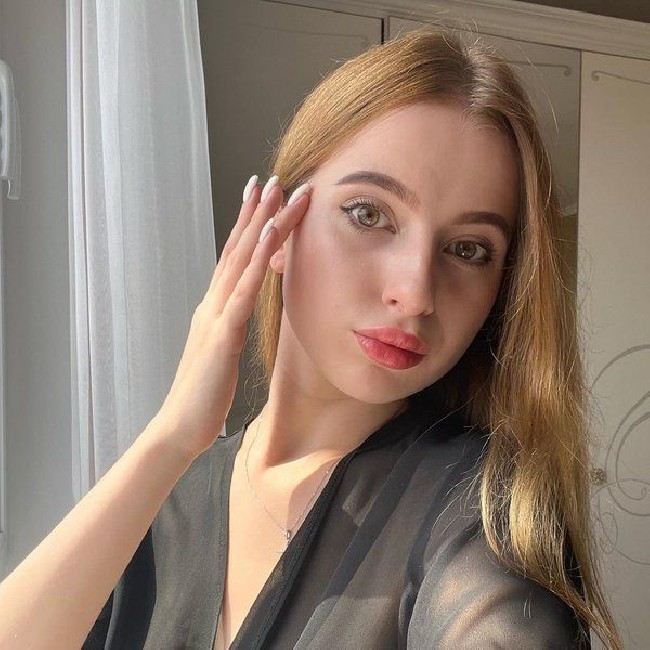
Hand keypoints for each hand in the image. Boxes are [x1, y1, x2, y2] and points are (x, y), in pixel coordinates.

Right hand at [153, 174, 310, 462]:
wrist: (180, 426)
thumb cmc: (203, 393)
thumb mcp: (221, 351)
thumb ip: (229, 326)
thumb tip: (240, 311)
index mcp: (214, 308)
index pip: (234, 260)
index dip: (248, 228)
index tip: (263, 200)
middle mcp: (212, 303)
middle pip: (238, 250)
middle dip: (257, 213)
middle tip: (272, 179)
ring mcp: (215, 315)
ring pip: (241, 261)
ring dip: (261, 224)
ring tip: (276, 192)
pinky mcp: (221, 334)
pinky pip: (243, 291)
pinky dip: (257, 260)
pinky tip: (271, 236)